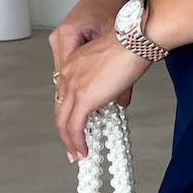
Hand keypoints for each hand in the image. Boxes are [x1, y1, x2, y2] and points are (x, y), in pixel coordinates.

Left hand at [52, 27, 152, 160]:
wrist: (133, 39)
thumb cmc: (130, 45)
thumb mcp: (116, 67)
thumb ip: (115, 87)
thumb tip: (120, 102)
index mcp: (73, 64)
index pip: (65, 94)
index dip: (69, 113)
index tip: (75, 126)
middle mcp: (68, 74)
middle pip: (60, 110)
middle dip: (65, 132)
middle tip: (71, 146)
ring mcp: (74, 86)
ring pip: (63, 121)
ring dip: (70, 141)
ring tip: (77, 154)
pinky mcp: (83, 98)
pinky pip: (75, 126)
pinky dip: (77, 142)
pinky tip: (83, 151)